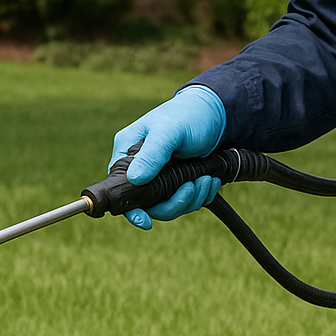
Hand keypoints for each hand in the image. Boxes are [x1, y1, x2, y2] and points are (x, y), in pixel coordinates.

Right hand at [110, 85, 226, 229]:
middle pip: (148, 205)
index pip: (120, 189)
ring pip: (170, 206)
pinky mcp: (179, 182)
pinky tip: (210, 180)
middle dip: (174, 202)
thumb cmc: (187, 115)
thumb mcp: (168, 131)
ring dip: (191, 198)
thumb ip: (151, 154)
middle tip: (192, 185)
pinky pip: (186, 201)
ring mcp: (161, 177)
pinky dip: (200, 195)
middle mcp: (141, 168)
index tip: (146, 221)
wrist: (215, 113)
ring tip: (206, 179)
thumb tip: (135, 179)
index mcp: (127, 154)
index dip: (131, 210)